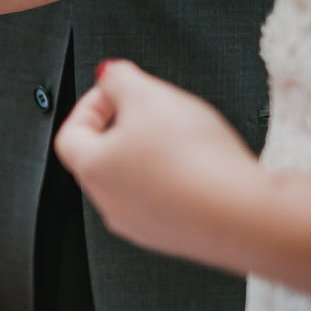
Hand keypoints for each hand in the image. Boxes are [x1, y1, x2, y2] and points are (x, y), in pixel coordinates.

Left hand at [55, 59, 262, 260]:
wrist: (240, 213)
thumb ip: (120, 79)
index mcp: (92, 168)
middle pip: (102, 157)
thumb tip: (107, 75)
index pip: (71, 133)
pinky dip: (173, 180)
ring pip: (133, 180)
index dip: (91, 104)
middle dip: (123, 127)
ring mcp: (138, 224)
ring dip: (150, 154)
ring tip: (182, 138)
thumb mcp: (150, 97)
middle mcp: (108, 202)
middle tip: (152, 109)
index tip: (115, 90)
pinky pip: (162, 200)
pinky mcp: (170, 235)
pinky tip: (199, 168)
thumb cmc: (193, 159)